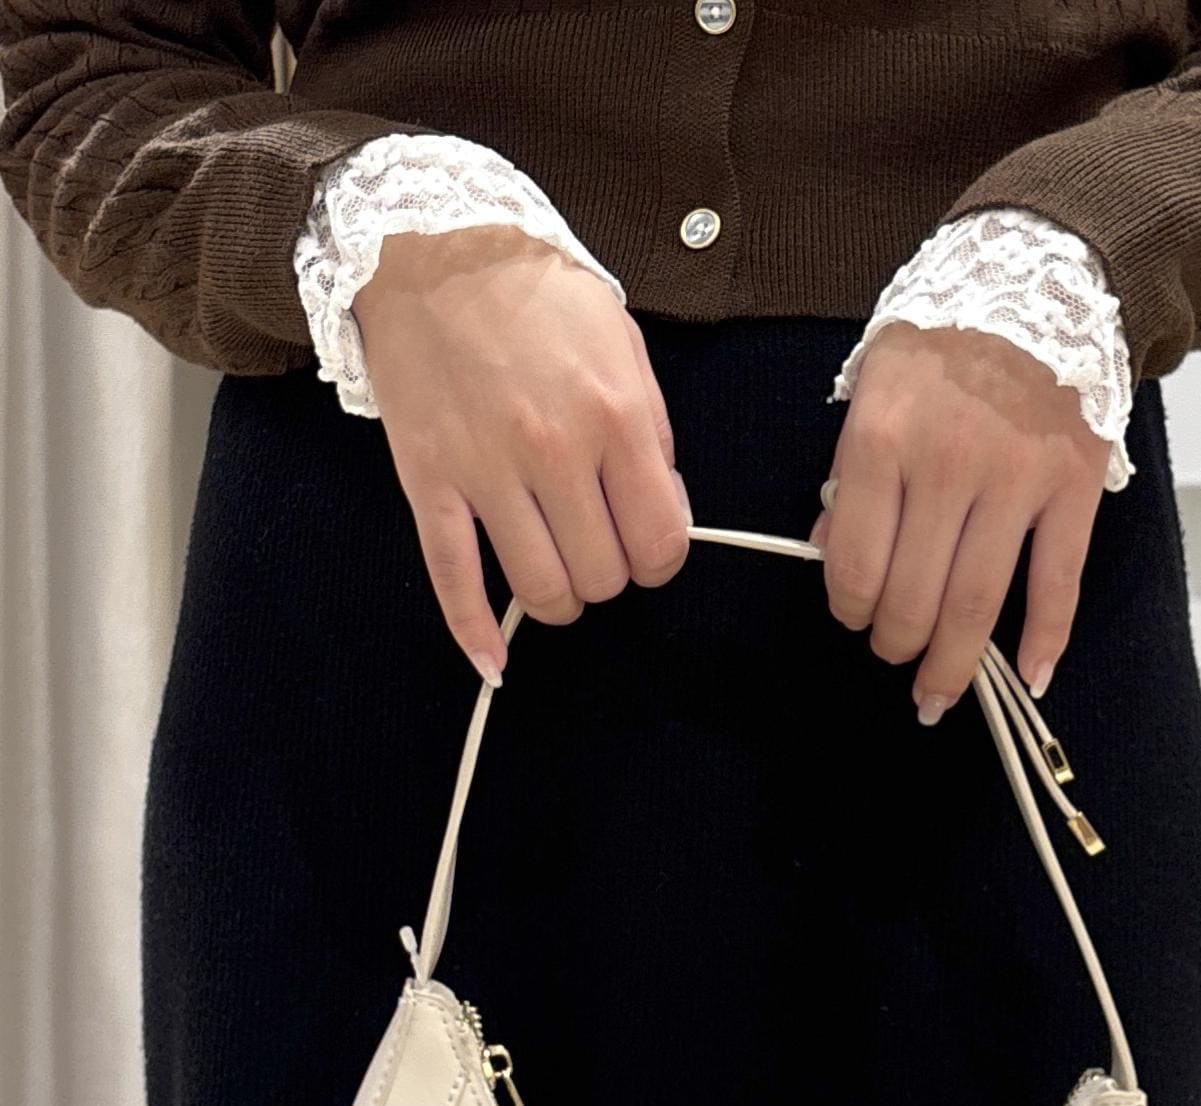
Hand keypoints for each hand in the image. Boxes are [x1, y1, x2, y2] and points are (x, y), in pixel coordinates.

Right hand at [353, 224, 691, 677]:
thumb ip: (652, 435)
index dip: (658, 558)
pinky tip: (493, 661)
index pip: (661, 542)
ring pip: (542, 592)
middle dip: (609, 574)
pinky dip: (474, 633)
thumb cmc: (537, 296)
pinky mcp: (431, 483)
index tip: (643, 542)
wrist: (434, 246)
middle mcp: (555, 452)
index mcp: (615, 417)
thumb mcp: (622, 346)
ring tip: (555, 572)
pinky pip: (454, 580)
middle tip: (594, 544)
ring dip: (559, 599)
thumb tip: (665, 515)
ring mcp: (487, 472)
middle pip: (604, 576)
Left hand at [808, 323, 1108, 722]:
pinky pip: (1057, 582)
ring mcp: (1016, 480)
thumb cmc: (943, 339)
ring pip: (976, 604)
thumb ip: (850, 473)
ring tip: (937, 693)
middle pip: (912, 597)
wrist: (1041, 278)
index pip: (854, 564)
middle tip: (893, 651)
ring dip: (953, 665)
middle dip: (895, 643)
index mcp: (882, 441)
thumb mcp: (874, 387)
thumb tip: (831, 553)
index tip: (853, 616)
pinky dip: (1044, 640)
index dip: (848, 608)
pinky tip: (1027, 679)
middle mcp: (947, 465)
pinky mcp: (1073, 486)